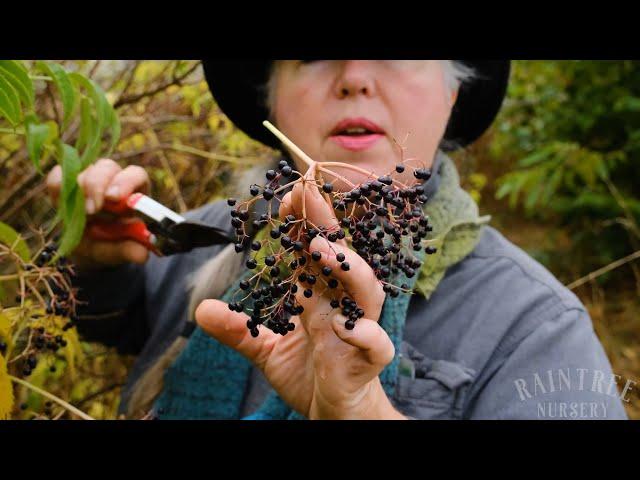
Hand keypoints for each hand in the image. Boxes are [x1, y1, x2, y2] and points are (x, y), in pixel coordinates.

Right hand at [46, 158, 150, 269]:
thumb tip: (142, 255)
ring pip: (84, 171)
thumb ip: (129, 250)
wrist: (88, 249)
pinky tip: (59, 202)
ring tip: (81, 214)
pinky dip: (57, 184)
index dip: (125, 182)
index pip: (135, 175)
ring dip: (80, 190)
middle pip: (107, 167)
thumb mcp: (119, 251)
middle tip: (92, 209)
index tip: (114, 198)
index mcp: (134, 193)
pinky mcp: (66, 184)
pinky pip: (59, 175)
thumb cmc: (110, 245)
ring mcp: (89, 180)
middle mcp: (113, 181)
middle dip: (97, 186)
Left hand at [196, 176, 405, 418]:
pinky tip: (342, 326)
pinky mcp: (366, 362)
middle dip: (326, 226)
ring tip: (322, 250)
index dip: (303, 224)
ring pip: (367, 293)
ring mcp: (357, 332)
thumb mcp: (265, 349)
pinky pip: (377, 345)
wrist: (332, 413)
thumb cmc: (306, 372)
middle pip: (341, 259)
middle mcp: (340, 306)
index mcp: (318, 297)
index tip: (286, 197)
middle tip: (308, 196)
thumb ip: (238, 330)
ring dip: (349, 269)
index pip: (313, 253)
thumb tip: (202, 308)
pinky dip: (365, 334)